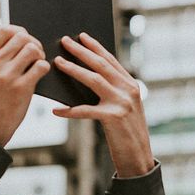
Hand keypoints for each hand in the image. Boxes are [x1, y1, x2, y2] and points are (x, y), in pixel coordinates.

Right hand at [0, 25, 49, 145]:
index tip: (23, 41)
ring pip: (32, 49)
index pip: (4, 30)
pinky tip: (39, 74)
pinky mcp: (21, 88)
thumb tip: (5, 32)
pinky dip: (44, 68)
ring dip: (40, 54)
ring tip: (37, 64)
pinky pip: (41, 66)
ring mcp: (7, 75)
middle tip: (35, 55)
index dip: (19, 32)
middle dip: (32, 43)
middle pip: (22, 37)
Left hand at [52, 33, 154, 176]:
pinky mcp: (114, 118)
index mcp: (131, 84)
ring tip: (57, 62)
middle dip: (81, 51)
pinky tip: (56, 110)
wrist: (139, 158)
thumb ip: (112, 92)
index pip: (110, 60)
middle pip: (100, 65)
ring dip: (73, 69)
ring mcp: (122, 103)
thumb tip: (86, 77)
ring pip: (93, 80)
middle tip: (65, 41)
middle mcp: (128, 90)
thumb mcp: (124, 108)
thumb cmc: (126, 133)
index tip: (82, 36)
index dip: (95, 47)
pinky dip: (69, 110)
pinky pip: (86, 111)